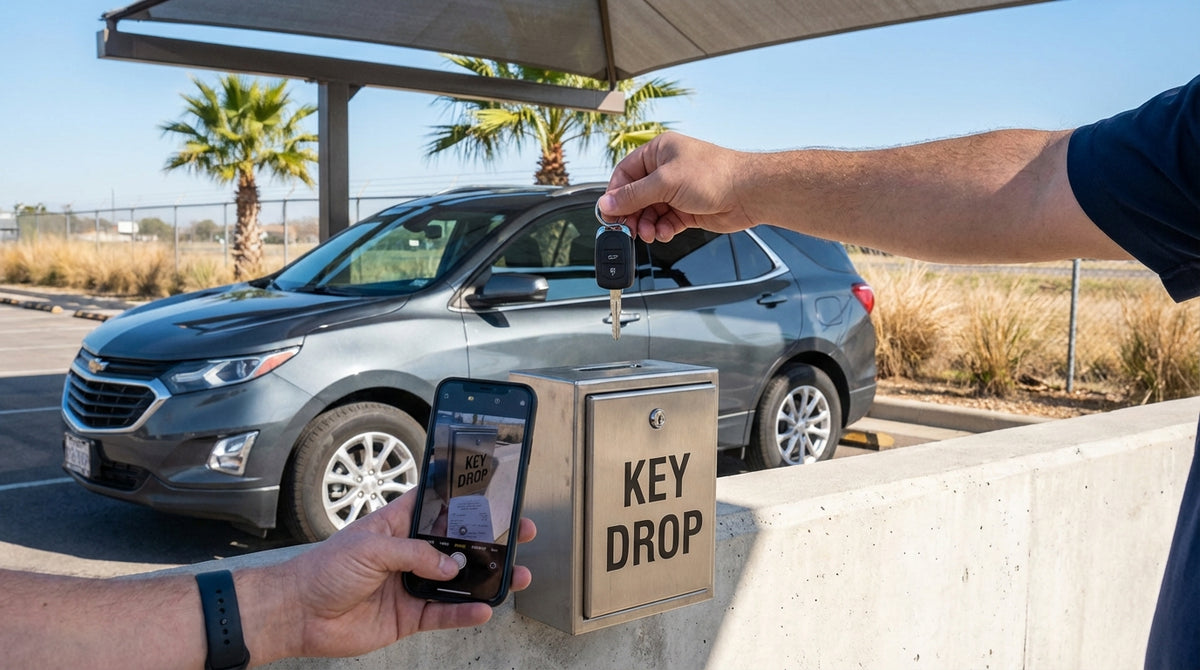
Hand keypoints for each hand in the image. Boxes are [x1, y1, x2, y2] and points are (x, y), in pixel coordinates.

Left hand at [263, 491, 535, 660]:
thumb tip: (452, 566)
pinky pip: (445, 613)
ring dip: (487, 579)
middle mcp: (410, 553)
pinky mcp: (409, 616)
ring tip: (516, 576)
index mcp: (399, 525)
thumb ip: (415, 554)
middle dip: (490, 541)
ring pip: (459, 581)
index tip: (498, 498)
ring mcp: (412, 584)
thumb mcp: (370, 548)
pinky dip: (465, 612)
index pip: (440, 508)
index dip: (468, 503)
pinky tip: (484, 609)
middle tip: (521, 536)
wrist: (298, 613)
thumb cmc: (324, 569)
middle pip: (459, 546)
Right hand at [599, 132, 757, 242]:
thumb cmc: (715, 175)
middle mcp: (666, 169)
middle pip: (636, 195)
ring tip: (648, 232)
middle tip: (627, 229)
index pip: (625, 173)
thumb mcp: (665, 182)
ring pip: (649, 211)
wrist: (748, 193)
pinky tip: (663, 232)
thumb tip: (608, 202)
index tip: (609, 213)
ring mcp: (677, 190)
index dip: (615, 194)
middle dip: (631, 213)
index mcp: (659, 152)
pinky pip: (665, 221)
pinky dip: (661, 229)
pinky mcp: (687, 209)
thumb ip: (633, 195)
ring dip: (646, 224)